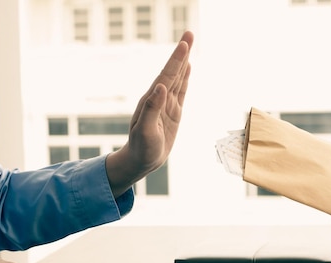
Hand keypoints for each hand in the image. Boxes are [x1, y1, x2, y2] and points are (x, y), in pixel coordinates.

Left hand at [106, 31, 193, 197]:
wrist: (140, 161)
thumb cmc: (141, 149)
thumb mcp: (145, 131)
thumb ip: (151, 108)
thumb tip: (161, 87)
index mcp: (152, 100)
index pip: (167, 75)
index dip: (176, 59)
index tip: (185, 43)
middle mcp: (159, 98)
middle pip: (173, 71)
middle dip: (181, 53)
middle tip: (189, 33)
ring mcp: (166, 104)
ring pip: (178, 78)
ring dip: (184, 62)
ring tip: (188, 45)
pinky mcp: (173, 112)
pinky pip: (181, 91)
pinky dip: (185, 78)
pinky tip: (188, 68)